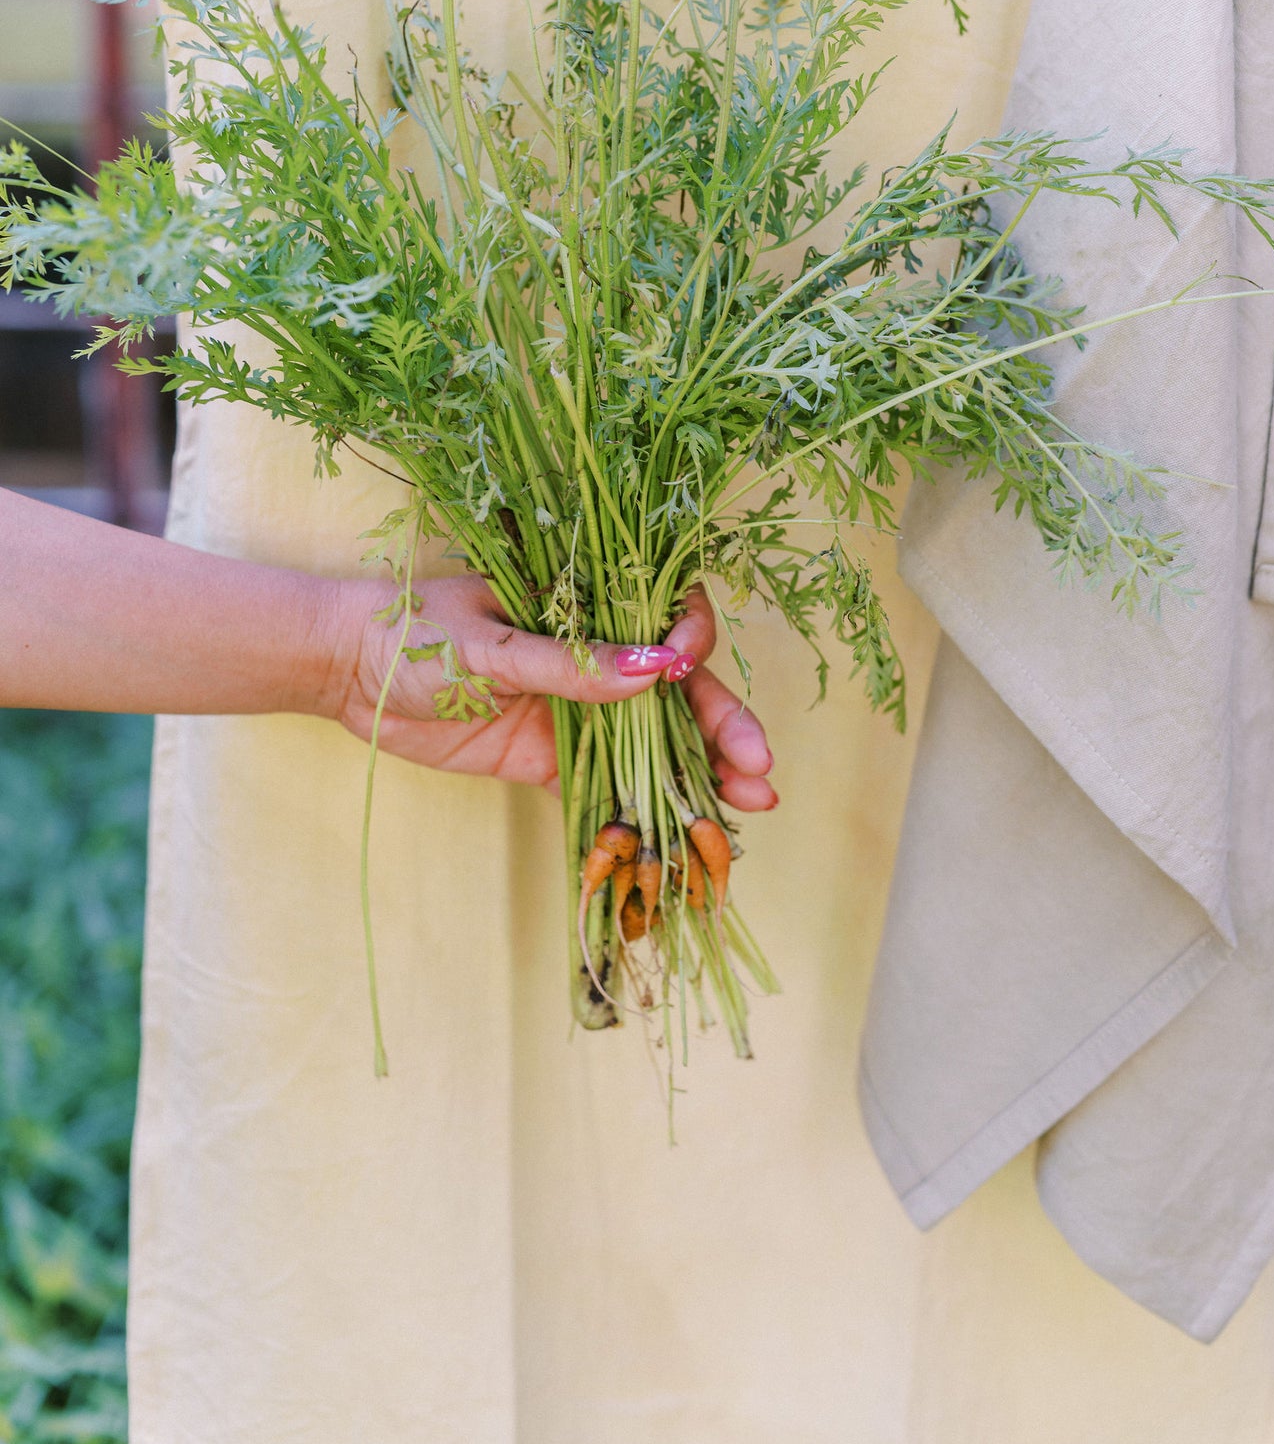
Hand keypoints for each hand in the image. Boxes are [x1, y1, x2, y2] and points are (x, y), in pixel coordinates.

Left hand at [322, 577, 777, 809]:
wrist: (344, 672)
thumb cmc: (415, 632)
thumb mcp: (494, 645)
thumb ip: (571, 663)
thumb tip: (655, 671)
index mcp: (588, 604)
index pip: (668, 617)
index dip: (691, 642)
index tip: (685, 663)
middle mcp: (595, 655)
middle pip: (679, 691)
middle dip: (725, 727)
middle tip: (759, 770)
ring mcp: (576, 709)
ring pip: (656, 743)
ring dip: (702, 774)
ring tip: (748, 809)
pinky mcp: (549, 757)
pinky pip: (607, 786)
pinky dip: (642, 813)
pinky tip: (679, 840)